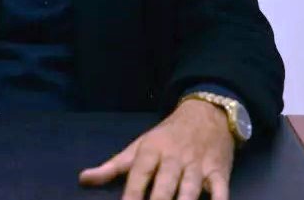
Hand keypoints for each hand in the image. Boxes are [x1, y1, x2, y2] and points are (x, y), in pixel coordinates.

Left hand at [79, 99, 234, 199]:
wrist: (208, 112)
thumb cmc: (167, 136)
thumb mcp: (139, 146)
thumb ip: (112, 167)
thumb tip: (82, 179)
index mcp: (152, 151)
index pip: (139, 175)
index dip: (131, 195)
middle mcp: (174, 158)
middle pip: (164, 185)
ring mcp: (198, 165)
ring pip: (190, 190)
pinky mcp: (219, 171)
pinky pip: (221, 190)